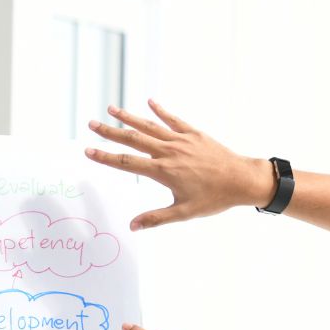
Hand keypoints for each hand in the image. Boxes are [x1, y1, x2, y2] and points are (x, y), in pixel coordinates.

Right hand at [85, 100, 274, 230]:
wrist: (241, 179)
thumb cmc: (214, 198)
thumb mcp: (184, 212)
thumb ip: (156, 218)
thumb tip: (133, 226)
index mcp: (163, 171)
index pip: (127, 162)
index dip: (106, 157)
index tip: (88, 151)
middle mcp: (169, 151)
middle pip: (133, 139)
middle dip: (110, 132)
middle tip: (91, 124)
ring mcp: (181, 140)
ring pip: (149, 126)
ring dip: (129, 117)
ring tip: (112, 109)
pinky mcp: (194, 133)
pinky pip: (173, 119)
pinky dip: (160, 111)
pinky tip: (150, 102)